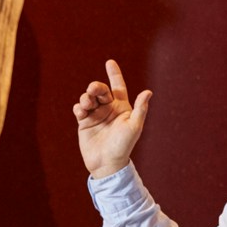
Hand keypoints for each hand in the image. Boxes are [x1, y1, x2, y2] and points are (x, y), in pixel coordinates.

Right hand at [74, 59, 151, 178]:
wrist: (107, 164)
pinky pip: (79, 109)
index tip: (109, 62)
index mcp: (122, 107)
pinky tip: (81, 111)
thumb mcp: (134, 127)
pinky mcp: (84, 122)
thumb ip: (141, 109)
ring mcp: (96, 115)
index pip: (118, 86)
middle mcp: (108, 109)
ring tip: (86, 104)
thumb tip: (148, 91)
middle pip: (100, 90)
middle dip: (95, 87)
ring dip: (86, 97)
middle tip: (93, 90)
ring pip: (88, 97)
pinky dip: (78, 107)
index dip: (114, 74)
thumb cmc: (124, 146)